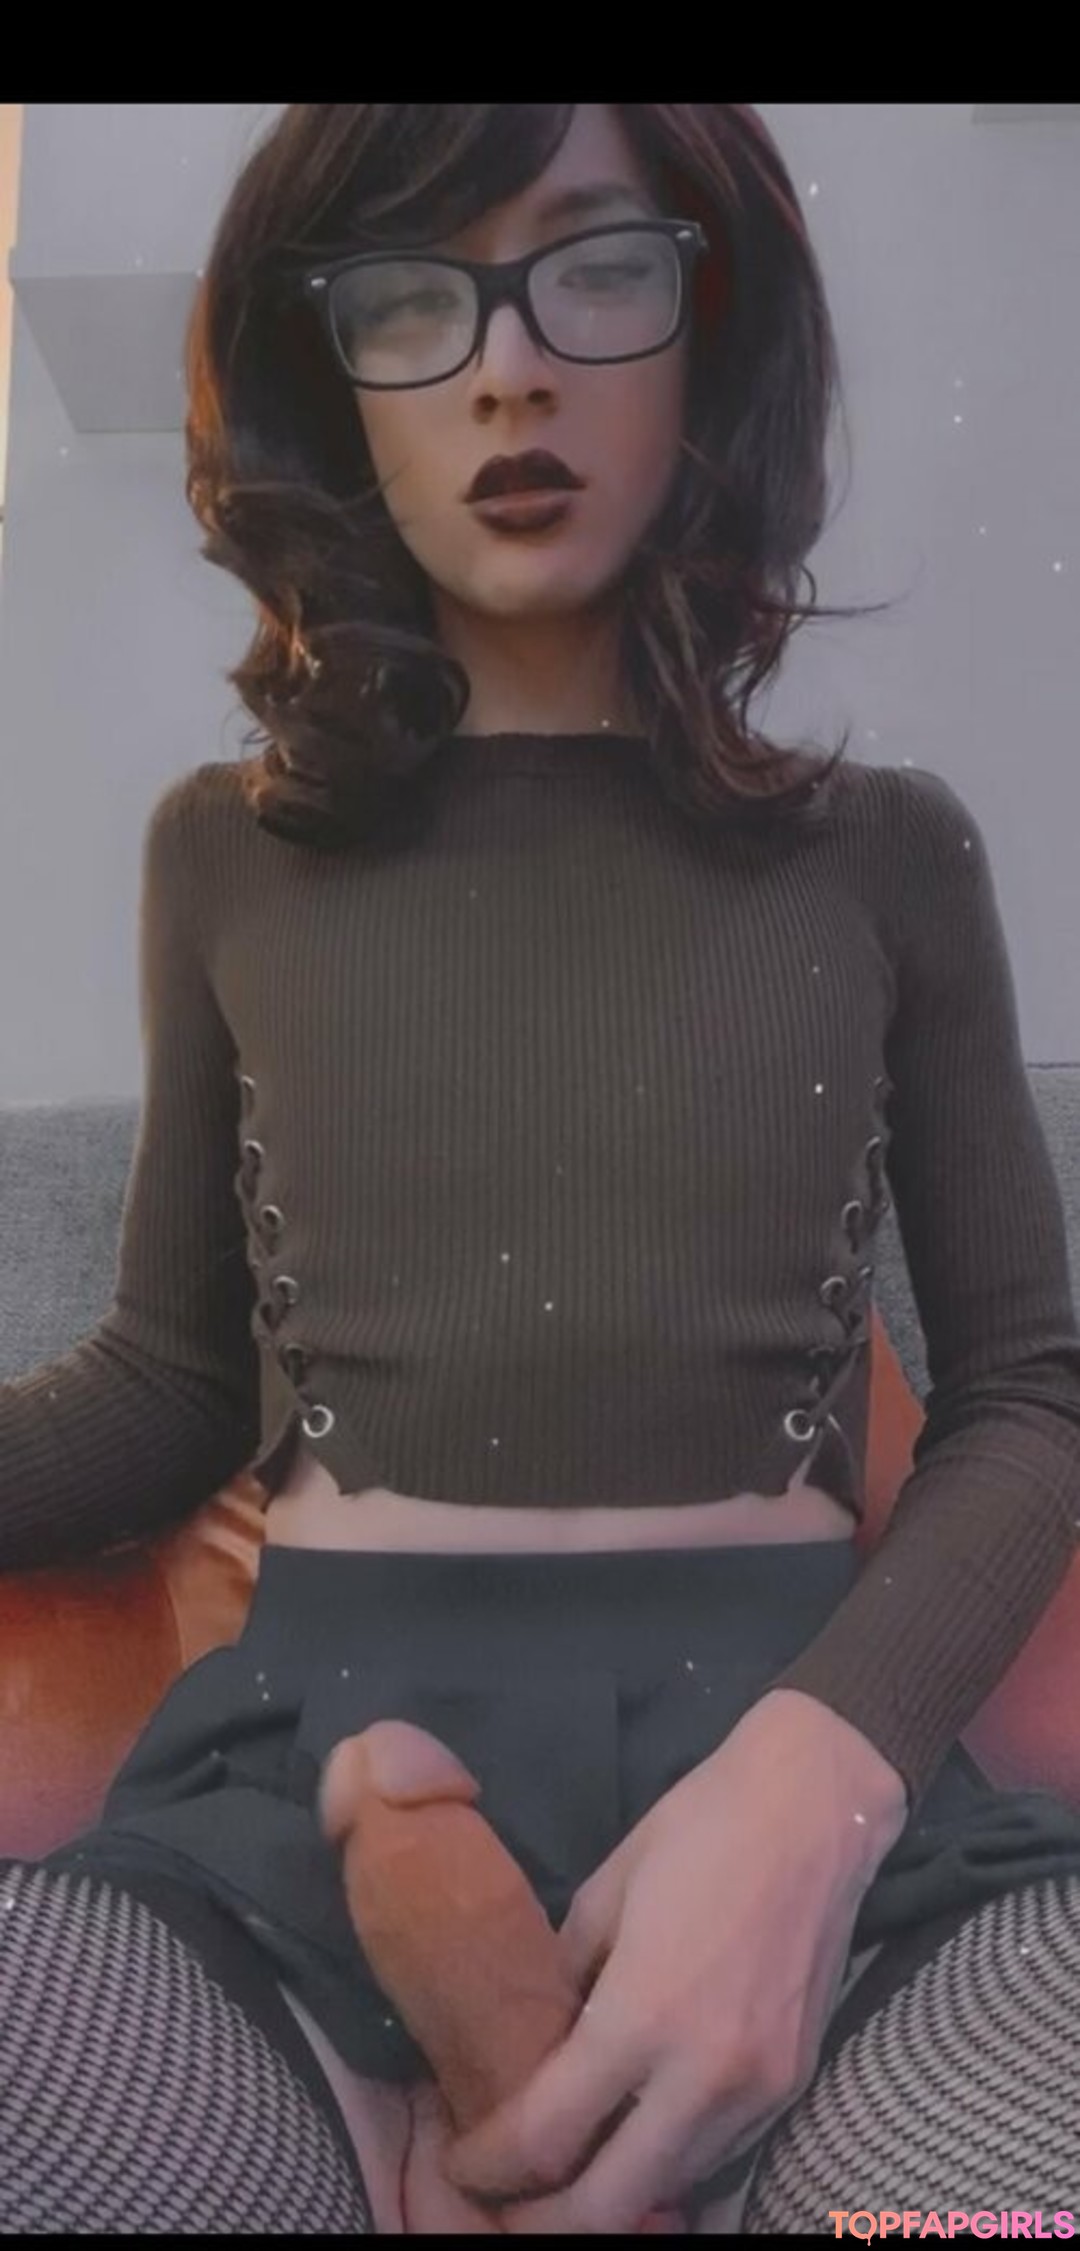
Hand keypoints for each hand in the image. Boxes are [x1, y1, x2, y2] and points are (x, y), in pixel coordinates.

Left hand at [443, 1690, 906, 2233]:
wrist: (817, 1808)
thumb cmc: (699, 1829)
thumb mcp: (605, 1894)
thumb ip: (564, 1980)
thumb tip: (532, 2039)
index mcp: (642, 2016)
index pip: (546, 2137)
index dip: (489, 2163)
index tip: (461, 2158)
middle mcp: (703, 2073)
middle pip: (610, 2206)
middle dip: (545, 2218)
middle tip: (505, 2196)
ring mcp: (758, 2088)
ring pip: (669, 2188)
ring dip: (612, 2194)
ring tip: (566, 2168)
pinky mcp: (793, 2082)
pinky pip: (717, 2154)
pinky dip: (668, 2162)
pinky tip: (636, 2136)